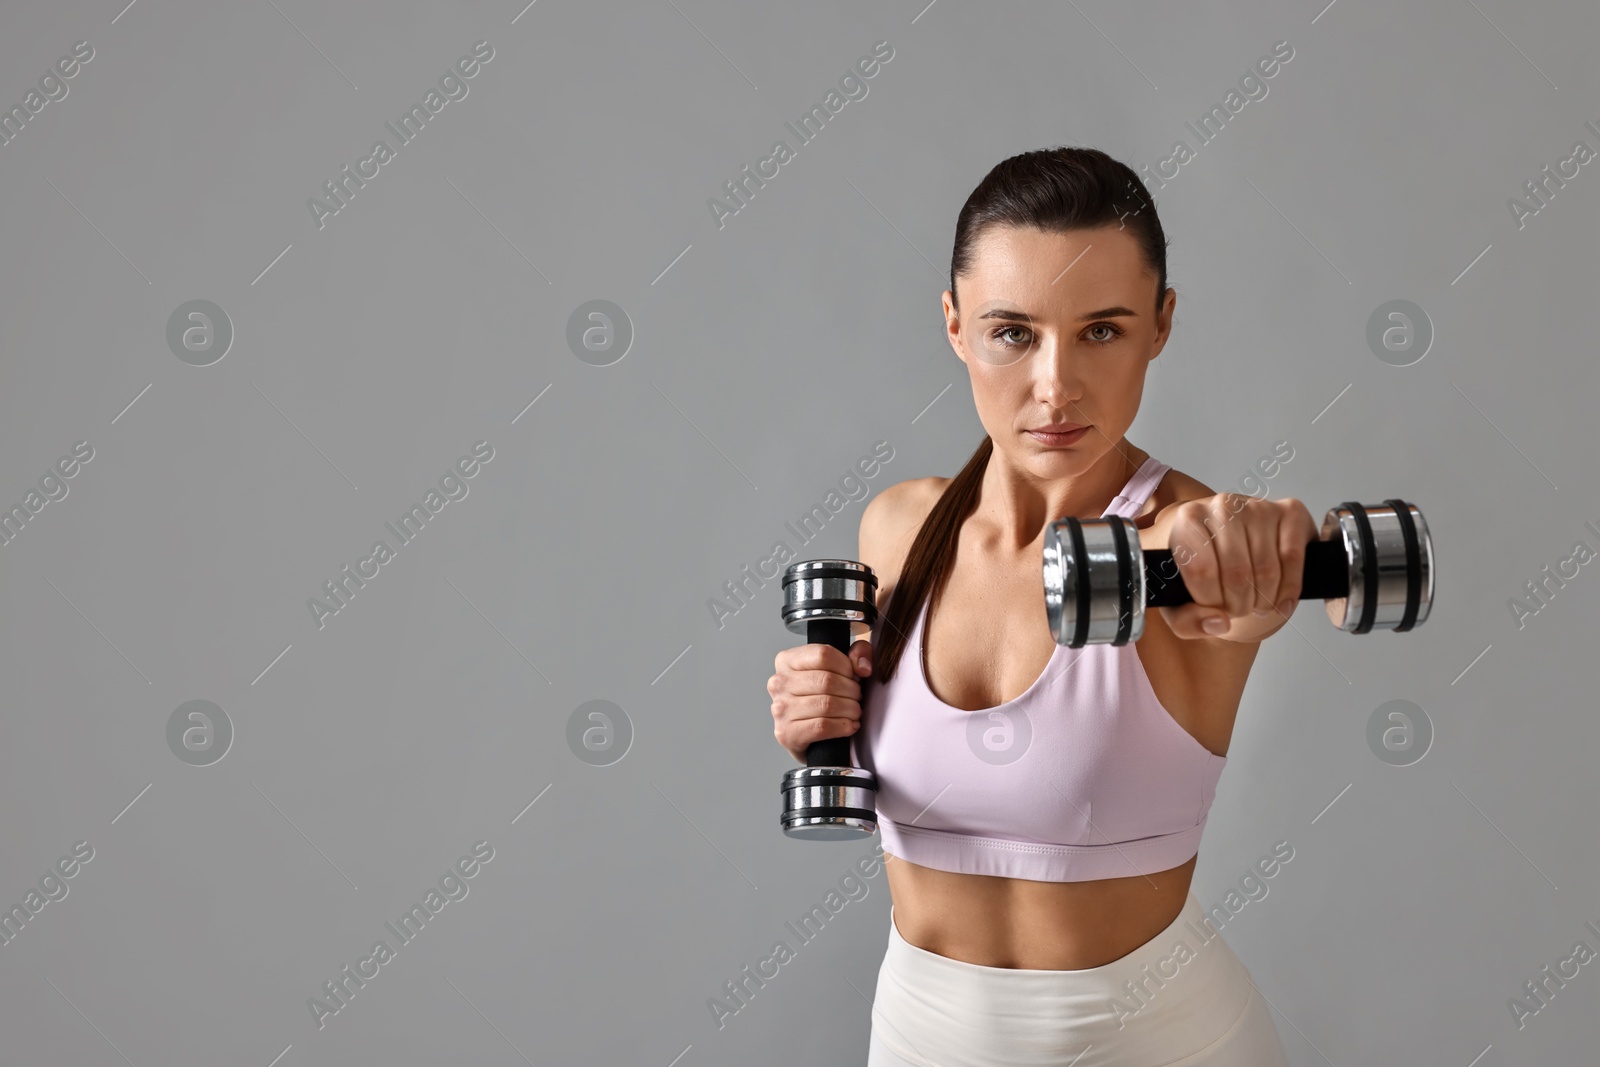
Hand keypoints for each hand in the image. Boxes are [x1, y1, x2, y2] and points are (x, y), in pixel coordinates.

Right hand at [768, 639, 872, 763]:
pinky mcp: (787, 733)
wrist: (805, 737)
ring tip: (854, 711)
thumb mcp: (839, 667)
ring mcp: (780, 708)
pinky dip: (843, 726)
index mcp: (787, 661)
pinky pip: (823, 726)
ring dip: (850, 710)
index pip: (823, 654)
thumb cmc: (821, 698)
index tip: (853, 676)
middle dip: (851, 691)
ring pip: (827, 704)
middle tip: (857, 697)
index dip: (846, 666)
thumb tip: (863, 667)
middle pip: (827, 680)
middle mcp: (779, 682)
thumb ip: (857, 653)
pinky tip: (849, 725)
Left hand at [1160, 494, 1318, 640]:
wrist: (1234, 546)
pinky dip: (1289, 589)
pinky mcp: (1290, 512)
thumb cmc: (1204, 571)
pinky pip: (1293, 558)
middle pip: (1236, 573)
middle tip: (1237, 610)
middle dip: (1239, 605)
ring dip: (1264, 600)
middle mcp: (1222, 506)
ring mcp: (1258, 507)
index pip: (1200, 569)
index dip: (1210, 601)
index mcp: (1188, 519)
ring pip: (1266, 569)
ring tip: (1255, 604)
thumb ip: (1185, 620)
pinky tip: (1280, 602)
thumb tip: (1218, 622)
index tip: (1214, 608)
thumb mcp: (1179, 601)